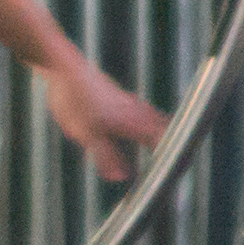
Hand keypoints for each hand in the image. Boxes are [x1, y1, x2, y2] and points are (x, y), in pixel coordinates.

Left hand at [42, 60, 170, 185]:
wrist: (64, 67)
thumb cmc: (74, 100)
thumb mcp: (85, 134)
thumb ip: (105, 156)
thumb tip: (121, 177)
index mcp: (132, 120)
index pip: (163, 140)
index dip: (173, 155)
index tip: (179, 170)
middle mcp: (136, 109)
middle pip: (163, 128)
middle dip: (171, 144)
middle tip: (178, 162)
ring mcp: (128, 101)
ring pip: (153, 118)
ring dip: (160, 132)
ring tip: (162, 148)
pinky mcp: (119, 96)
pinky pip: (142, 111)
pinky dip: (147, 123)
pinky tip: (140, 128)